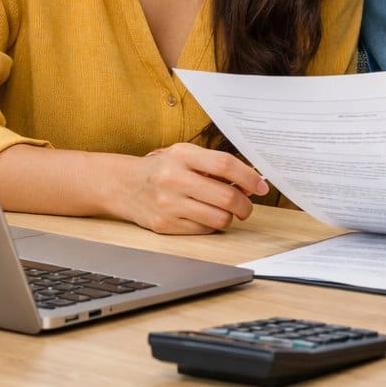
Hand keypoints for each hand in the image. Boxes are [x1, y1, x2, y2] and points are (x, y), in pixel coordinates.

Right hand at [119, 143, 268, 234]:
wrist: (124, 185)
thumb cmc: (163, 168)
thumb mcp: (186, 155)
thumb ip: (216, 165)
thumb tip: (249, 184)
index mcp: (182, 155)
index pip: (224, 165)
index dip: (248, 177)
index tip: (261, 186)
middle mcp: (173, 178)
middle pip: (226, 196)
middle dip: (245, 205)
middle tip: (246, 206)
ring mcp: (168, 204)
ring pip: (218, 218)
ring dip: (229, 217)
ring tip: (225, 211)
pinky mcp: (164, 225)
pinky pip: (203, 230)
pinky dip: (211, 225)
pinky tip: (204, 216)